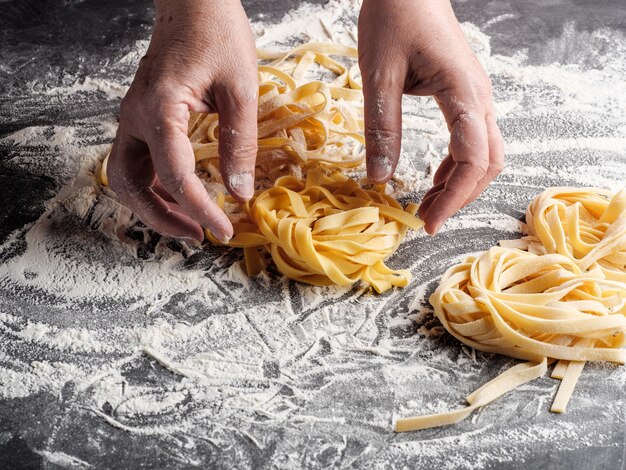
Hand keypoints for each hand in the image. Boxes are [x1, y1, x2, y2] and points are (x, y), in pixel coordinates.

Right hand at [107, 0, 257, 241]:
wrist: (193, 3)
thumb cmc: (216, 33)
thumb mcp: (240, 89)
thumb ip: (240, 144)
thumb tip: (239, 193)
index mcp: (159, 110)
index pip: (174, 176)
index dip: (200, 210)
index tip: (225, 229)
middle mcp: (135, 118)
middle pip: (130, 185)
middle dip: (162, 219)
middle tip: (199, 235)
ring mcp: (133, 118)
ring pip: (127, 178)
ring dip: (154, 206)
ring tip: (190, 222)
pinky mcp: (142, 118)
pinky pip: (138, 163)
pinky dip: (156, 186)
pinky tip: (183, 194)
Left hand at [358, 0, 503, 234]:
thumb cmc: (394, 17)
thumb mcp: (379, 75)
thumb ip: (383, 127)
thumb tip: (379, 178)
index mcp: (464, 94)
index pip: (473, 161)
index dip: (453, 199)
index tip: (426, 223)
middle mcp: (480, 98)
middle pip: (489, 163)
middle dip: (461, 198)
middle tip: (427, 219)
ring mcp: (477, 96)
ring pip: (484, 154)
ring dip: (460, 184)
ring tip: (427, 205)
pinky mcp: (465, 94)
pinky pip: (472, 139)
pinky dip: (457, 165)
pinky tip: (435, 177)